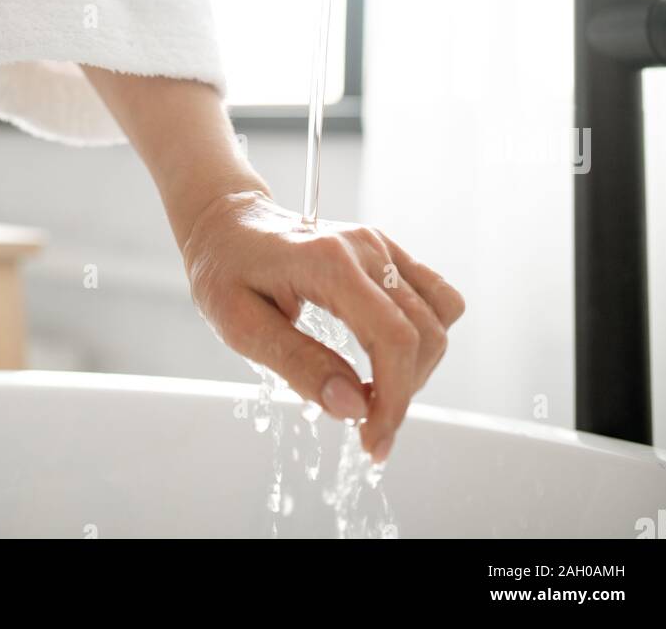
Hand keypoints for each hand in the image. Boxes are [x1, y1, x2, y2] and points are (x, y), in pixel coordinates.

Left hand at [182, 190, 464, 462]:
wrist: (228, 222)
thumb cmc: (225, 270)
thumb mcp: (241, 325)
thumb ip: (298, 364)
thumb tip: (354, 407)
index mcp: (328, 262)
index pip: (392, 337)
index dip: (394, 399)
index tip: (373, 442)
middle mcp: (365, 247)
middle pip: (422, 331)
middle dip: (403, 392)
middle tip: (367, 428)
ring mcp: (380, 244)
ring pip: (439, 314)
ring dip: (419, 365)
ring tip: (376, 390)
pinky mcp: (386, 250)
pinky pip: (434, 296)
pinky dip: (423, 336)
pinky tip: (387, 357)